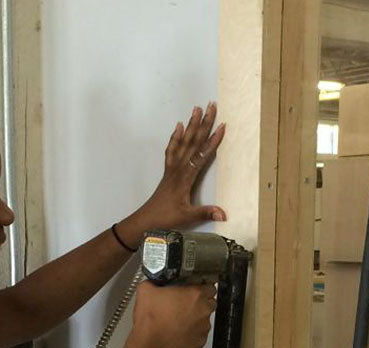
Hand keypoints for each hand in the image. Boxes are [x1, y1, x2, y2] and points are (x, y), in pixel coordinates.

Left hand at [129, 104, 226, 233]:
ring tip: (196, 109)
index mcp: (185, 178)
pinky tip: (178, 126)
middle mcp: (179, 169)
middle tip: (211, 106)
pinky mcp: (168, 171)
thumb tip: (223, 214)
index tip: (222, 127)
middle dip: (203, 124)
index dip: (213, 141)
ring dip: (190, 125)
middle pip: (193, 142)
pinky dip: (175, 137)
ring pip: (183, 142)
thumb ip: (205, 213)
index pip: (202, 155)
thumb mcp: (187, 217)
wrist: (146, 219)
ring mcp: (172, 168)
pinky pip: (172, 150)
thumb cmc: (166, 218)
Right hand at [132, 281, 216, 347]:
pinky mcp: (200, 341)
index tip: (192, 289)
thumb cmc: (151, 323)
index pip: (209, 285)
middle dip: (199, 302)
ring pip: (205, 319)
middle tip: (184, 304)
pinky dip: (192, 332)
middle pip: (209, 302)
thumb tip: (153, 282)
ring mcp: (203, 327)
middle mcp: (202, 310)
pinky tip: (178, 331)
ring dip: (195, 318)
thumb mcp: (145, 291)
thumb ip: (155, 282)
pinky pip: (200, 333)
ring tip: (178, 320)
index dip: (200, 287)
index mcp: (194, 294)